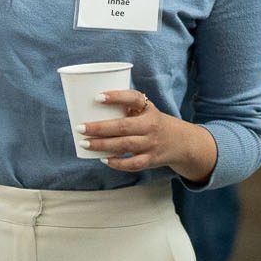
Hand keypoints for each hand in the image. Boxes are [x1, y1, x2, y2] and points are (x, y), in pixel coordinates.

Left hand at [80, 89, 216, 182]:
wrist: (180, 142)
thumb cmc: (152, 122)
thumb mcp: (145, 110)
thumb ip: (125, 108)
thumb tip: (89, 106)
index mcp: (148, 109)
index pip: (133, 98)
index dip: (115, 96)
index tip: (97, 97)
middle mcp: (151, 126)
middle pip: (123, 126)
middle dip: (99, 128)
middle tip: (80, 128)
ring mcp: (151, 144)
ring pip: (124, 145)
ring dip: (102, 145)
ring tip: (84, 143)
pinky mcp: (151, 159)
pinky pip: (132, 163)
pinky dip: (117, 163)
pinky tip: (103, 159)